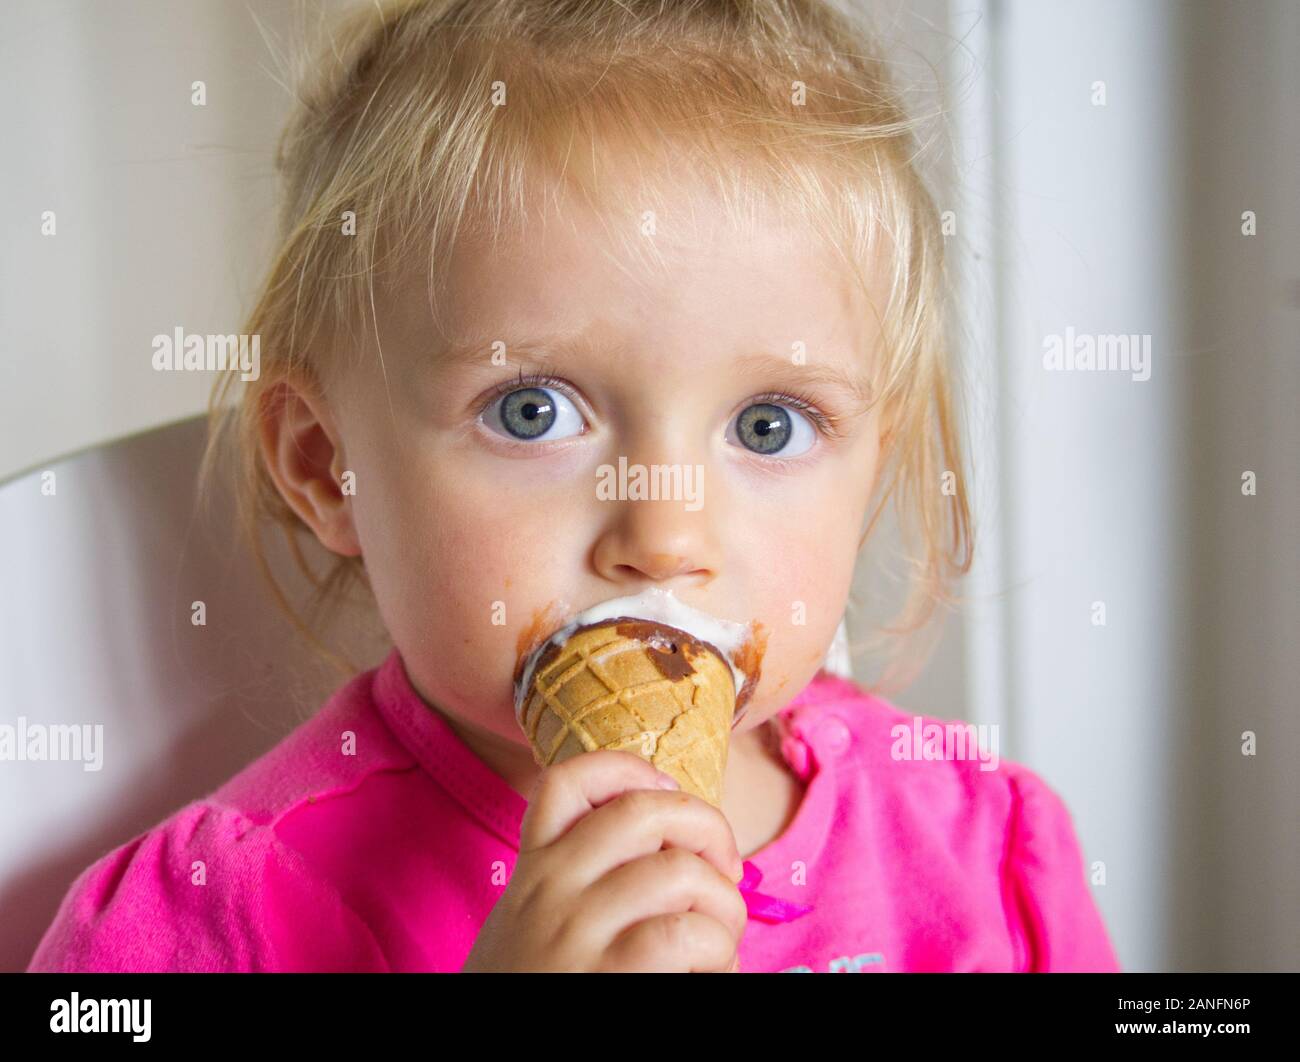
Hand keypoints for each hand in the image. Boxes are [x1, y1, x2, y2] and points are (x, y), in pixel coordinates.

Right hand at [461, 749, 747, 971]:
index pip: (569, 780)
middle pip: (644, 809)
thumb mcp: (529, 929)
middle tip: (725, 869)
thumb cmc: (532, 992)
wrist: (488, 1061)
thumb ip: (578, 886)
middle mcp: (550, 890)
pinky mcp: (608, 981)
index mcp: (532, 872)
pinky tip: (712, 974)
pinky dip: (720, 952)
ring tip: (719, 939)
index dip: (631, 770)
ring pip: (680, 872)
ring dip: (724, 903)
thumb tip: (680, 856)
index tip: (666, 792)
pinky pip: (688, 938)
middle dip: (707, 826)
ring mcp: (576, 934)